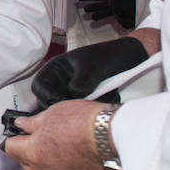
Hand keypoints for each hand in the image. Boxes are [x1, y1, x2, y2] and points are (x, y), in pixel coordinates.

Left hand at [4, 100, 107, 169]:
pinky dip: (59, 163)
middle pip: (25, 162)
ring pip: (43, 169)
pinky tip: (69, 150)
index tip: (17, 130)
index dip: (13, 137)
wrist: (113, 138)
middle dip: (25, 149)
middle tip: (34, 134)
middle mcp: (45, 169)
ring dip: (43, 158)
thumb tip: (21, 124)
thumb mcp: (52, 113)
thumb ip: (33, 122)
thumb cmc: (83, 123)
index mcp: (34, 152)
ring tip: (54, 141)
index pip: (10, 148)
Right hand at [31, 36, 147, 108]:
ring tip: (102, 97)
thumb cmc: (108, 55)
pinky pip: (84, 113)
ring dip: (82, 109)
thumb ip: (82, 80)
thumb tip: (74, 95)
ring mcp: (74, 95)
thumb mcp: (93, 65)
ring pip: (68, 111)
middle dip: (64, 106)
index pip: (39, 86)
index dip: (46, 96)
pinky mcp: (87, 104)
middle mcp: (61, 84)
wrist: (130, 59)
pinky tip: (109, 98)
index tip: (61, 102)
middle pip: (50, 102)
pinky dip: (95, 110)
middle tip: (80, 107)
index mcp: (56, 70)